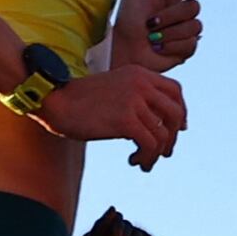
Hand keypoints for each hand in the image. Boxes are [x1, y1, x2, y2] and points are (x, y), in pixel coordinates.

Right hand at [42, 60, 187, 169]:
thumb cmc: (79, 100)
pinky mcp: (126, 120)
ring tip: (144, 161)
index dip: (181, 111)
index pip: (175, 91)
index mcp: (139, 74)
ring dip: (157, 153)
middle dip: (173, 136)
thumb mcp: (114, 88)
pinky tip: (134, 161)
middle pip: (175, 112)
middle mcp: (141, 84)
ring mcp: (135, 101)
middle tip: (164, 152)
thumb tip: (154, 124)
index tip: (176, 129)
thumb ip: (135, 97)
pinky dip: (147, 157)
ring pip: (164, 133)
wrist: (56, 101)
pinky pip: (151, 144)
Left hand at [110, 0, 204, 70]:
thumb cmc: (126, 20)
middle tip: (150, 23)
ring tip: (152, 38)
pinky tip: (159, 48)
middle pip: (194, 7)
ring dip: (170, 33)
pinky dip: (172, 46)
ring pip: (195, 26)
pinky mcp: (186, 50)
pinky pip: (192, 44)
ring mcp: (184, 31)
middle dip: (170, 16)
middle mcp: (180, 13)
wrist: (123, 50)